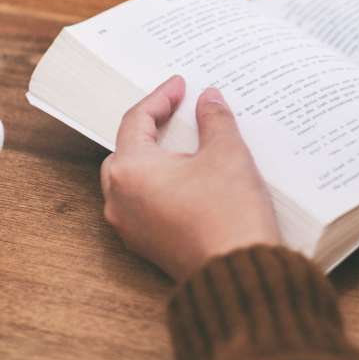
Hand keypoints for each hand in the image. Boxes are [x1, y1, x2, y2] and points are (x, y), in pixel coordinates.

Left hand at [100, 75, 279, 280]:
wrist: (238, 273)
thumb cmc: (229, 213)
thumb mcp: (227, 154)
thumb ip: (214, 119)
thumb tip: (209, 99)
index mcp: (131, 171)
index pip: (137, 121)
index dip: (161, 98)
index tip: (180, 86)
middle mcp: (120, 200)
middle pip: (126, 151)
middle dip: (151, 129)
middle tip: (177, 111)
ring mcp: (130, 227)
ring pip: (132, 180)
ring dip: (154, 159)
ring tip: (183, 142)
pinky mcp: (147, 245)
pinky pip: (144, 204)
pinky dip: (159, 184)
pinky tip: (187, 177)